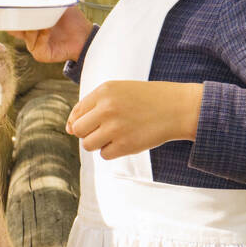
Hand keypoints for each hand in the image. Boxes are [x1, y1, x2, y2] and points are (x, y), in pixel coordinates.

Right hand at [7, 0, 92, 63]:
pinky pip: (36, 46)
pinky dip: (41, 36)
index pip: (12, 17)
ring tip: (42, 17)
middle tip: (18, 8)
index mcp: (28, 21)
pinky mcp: (41, 54)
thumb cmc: (70, 17)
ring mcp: (34, 45)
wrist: (84, 34)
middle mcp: (28, 34)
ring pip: (26, 35)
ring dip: (33, 25)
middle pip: (12, 28)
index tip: (6, 2)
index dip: (8, 10)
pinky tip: (48, 29)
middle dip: (14, 19)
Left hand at [65, 80, 203, 157]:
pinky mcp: (124, 145)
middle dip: (88, 133)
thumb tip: (68, 128)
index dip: (82, 121)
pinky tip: (126, 141)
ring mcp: (115, 127)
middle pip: (77, 130)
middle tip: (105, 130)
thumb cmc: (147, 100)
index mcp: (104, 91)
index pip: (76, 112)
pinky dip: (112, 151)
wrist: (177, 108)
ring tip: (116, 135)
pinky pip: (104, 155)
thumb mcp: (120, 91)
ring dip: (98, 143)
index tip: (96, 122)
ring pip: (88, 144)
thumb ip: (93, 105)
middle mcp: (107, 108)